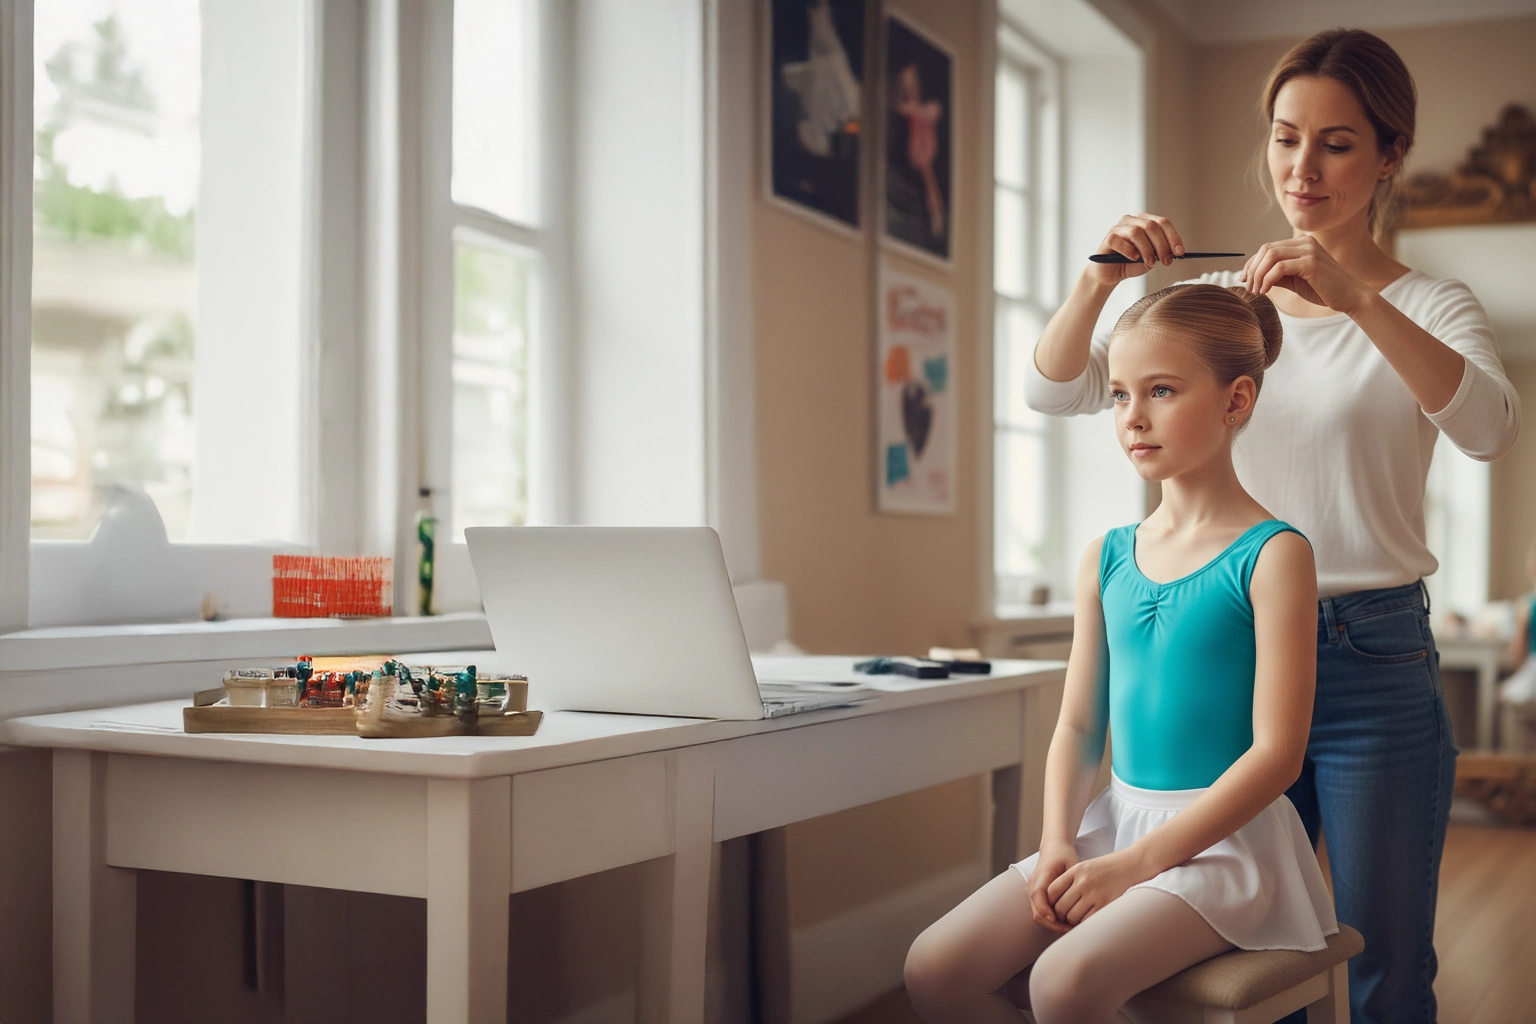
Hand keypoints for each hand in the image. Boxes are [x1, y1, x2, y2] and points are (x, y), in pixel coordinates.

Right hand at [1026, 842, 1078, 933]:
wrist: (1053, 848)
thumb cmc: (1064, 856)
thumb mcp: (1072, 865)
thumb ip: (1073, 881)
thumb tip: (1082, 898)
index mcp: (1040, 877)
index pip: (1038, 896)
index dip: (1046, 910)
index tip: (1059, 920)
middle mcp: (1032, 886)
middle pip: (1037, 912)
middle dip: (1053, 925)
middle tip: (1072, 930)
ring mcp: (1032, 892)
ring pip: (1038, 916)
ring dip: (1053, 925)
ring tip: (1071, 929)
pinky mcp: (1036, 897)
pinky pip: (1041, 913)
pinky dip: (1052, 921)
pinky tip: (1067, 923)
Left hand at [1046, 848, 1148, 925]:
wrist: (1130, 865)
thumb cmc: (1105, 868)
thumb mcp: (1084, 867)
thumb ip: (1069, 880)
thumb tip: (1053, 901)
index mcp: (1076, 871)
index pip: (1052, 890)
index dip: (1050, 902)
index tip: (1053, 906)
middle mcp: (1083, 882)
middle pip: (1060, 906)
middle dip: (1059, 915)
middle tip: (1063, 917)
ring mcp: (1094, 894)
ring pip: (1072, 916)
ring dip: (1071, 921)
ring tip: (1075, 918)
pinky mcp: (1105, 904)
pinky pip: (1087, 920)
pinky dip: (1084, 923)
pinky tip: (1086, 919)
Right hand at [1089, 214, 1186, 285]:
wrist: (1111, 274)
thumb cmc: (1131, 264)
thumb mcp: (1151, 258)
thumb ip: (1161, 252)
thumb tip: (1173, 251)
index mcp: (1145, 221)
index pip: (1163, 223)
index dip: (1173, 237)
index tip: (1180, 252)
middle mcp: (1131, 220)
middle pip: (1151, 226)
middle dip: (1162, 245)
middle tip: (1166, 261)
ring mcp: (1118, 228)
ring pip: (1136, 232)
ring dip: (1147, 249)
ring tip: (1150, 263)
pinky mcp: (1108, 238)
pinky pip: (1119, 241)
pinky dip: (1129, 250)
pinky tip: (1133, 258)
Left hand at [1241, 236, 1369, 313]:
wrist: (1350, 297)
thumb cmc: (1323, 290)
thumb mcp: (1294, 280)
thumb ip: (1276, 275)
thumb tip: (1251, 277)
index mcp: (1301, 244)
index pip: (1267, 248)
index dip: (1252, 263)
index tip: (1244, 279)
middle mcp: (1305, 242)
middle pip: (1266, 250)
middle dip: (1252, 269)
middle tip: (1248, 288)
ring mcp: (1309, 250)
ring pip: (1270, 256)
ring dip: (1257, 275)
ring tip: (1255, 291)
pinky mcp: (1311, 262)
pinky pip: (1279, 267)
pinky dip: (1267, 280)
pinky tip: (1265, 291)